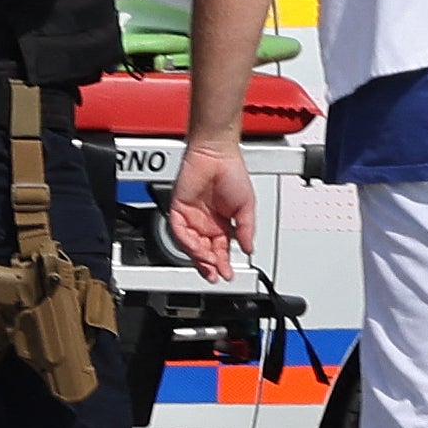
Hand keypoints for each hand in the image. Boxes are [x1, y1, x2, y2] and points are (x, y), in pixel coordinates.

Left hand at [164, 142, 256, 280]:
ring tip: (209, 264)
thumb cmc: (232, 171)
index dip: (223, 263)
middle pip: (204, 251)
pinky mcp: (178, 209)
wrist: (216, 152)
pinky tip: (197, 249)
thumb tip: (248, 249)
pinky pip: (178, 230)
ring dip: (199, 257)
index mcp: (222, 223)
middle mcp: (205, 222)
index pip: (220, 250)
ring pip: (190, 245)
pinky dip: (187, 242)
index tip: (227, 275)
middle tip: (216, 275)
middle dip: (210, 265)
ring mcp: (191, 216)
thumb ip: (246, 229)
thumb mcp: (247, 206)